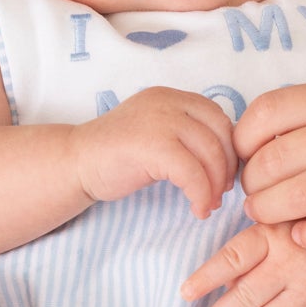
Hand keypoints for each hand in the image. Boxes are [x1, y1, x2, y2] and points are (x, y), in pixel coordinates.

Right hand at [72, 88, 236, 217]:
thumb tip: (226, 157)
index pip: (219, 117)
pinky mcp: (152, 146)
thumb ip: (185, 133)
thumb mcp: (156, 131)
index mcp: (171, 97)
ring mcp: (160, 121)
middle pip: (220, 134)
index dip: (230, 148)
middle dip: (227, 167)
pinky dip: (201, 195)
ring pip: (210, 154)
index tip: (225, 173)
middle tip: (221, 193)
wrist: (75, 163)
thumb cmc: (117, 155)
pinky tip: (196, 209)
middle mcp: (168, 102)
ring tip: (208, 205)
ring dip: (215, 185)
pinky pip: (192, 173)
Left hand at [235, 83, 305, 249]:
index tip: (244, 157)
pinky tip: (303, 238)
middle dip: (252, 184)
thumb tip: (255, 131)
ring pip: (299, 197)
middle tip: (253, 196)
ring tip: (266, 218)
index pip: (270, 111)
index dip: (244, 139)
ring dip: (270, 213)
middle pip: (277, 160)